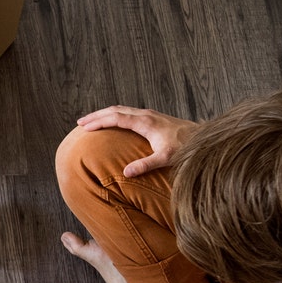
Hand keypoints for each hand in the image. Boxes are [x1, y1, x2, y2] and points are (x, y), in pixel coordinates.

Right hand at [75, 106, 199, 177]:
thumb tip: (126, 172)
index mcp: (145, 122)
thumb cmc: (185, 148)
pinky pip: (128, 113)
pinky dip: (115, 116)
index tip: (85, 127)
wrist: (201, 137)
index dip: (99, 121)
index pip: (116, 118)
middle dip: (96, 115)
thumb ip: (145, 164)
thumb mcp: (165, 158)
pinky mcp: (152, 117)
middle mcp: (145, 114)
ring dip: (105, 114)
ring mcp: (149, 114)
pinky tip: (112, 123)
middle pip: (115, 110)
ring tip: (91, 121)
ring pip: (121, 110)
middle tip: (80, 122)